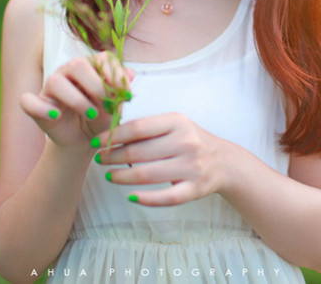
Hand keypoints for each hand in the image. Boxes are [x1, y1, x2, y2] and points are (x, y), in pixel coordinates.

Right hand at [20, 51, 132, 148]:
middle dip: (95, 85)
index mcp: (90, 67)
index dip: (113, 72)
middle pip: (77, 64)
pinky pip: (27, 101)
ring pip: (55, 81)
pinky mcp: (36, 105)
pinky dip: (41, 108)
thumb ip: (121, 89)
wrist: (86, 141)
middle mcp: (68, 72)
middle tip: (106, 105)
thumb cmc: (102, 118)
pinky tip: (57, 116)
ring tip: (91, 114)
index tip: (125, 92)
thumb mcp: (116, 106)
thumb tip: (131, 74)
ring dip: (76, 99)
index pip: (101, 58)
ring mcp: (50, 87)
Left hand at [92, 112, 225, 205]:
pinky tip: (130, 197)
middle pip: (138, 152)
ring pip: (146, 175)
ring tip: (108, 175)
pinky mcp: (195, 189)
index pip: (138, 127)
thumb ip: (147, 128)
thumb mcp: (173, 125)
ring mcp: (191, 167)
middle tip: (98, 160)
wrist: (224, 160)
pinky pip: (166, 197)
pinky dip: (146, 199)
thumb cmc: (190, 140)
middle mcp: (185, 142)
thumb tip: (110, 135)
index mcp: (177, 122)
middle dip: (112, 157)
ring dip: (121, 177)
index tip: (96, 142)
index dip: (113, 136)